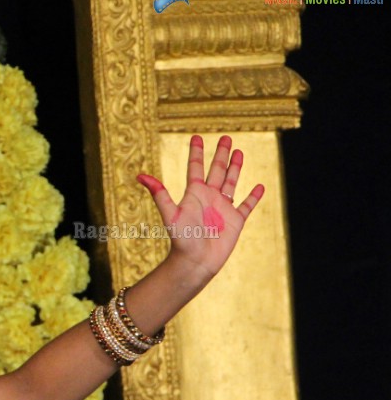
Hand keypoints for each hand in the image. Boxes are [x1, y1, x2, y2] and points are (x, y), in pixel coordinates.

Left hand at [137, 135, 263, 281]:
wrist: (195, 261)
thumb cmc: (182, 239)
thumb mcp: (170, 213)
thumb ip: (159, 193)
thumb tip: (139, 175)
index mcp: (194, 194)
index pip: (195, 167)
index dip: (196, 152)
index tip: (197, 137)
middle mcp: (209, 198)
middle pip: (216, 170)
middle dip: (221, 154)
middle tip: (226, 137)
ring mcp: (223, 208)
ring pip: (232, 182)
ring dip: (235, 168)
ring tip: (239, 152)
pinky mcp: (236, 221)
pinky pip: (246, 205)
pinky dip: (253, 197)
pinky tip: (259, 186)